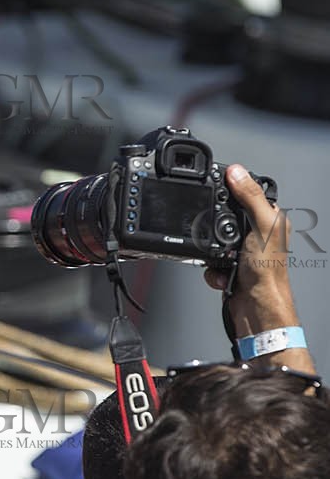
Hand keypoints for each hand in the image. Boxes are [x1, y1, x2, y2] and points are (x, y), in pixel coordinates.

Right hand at [206, 165, 301, 336]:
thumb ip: (249, 197)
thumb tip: (236, 172)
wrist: (256, 306)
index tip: (216, 184)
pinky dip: (211, 268)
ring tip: (225, 259)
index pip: (247, 193)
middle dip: (215, 228)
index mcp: (270, 219)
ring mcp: (240, 250)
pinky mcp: (227, 265)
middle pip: (223, 215)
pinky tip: (223, 272)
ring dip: (212, 252)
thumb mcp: (261, 225)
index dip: (232, 189)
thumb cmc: (268, 271)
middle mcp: (257, 233)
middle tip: (223, 236)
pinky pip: (207, 258)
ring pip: (211, 238)